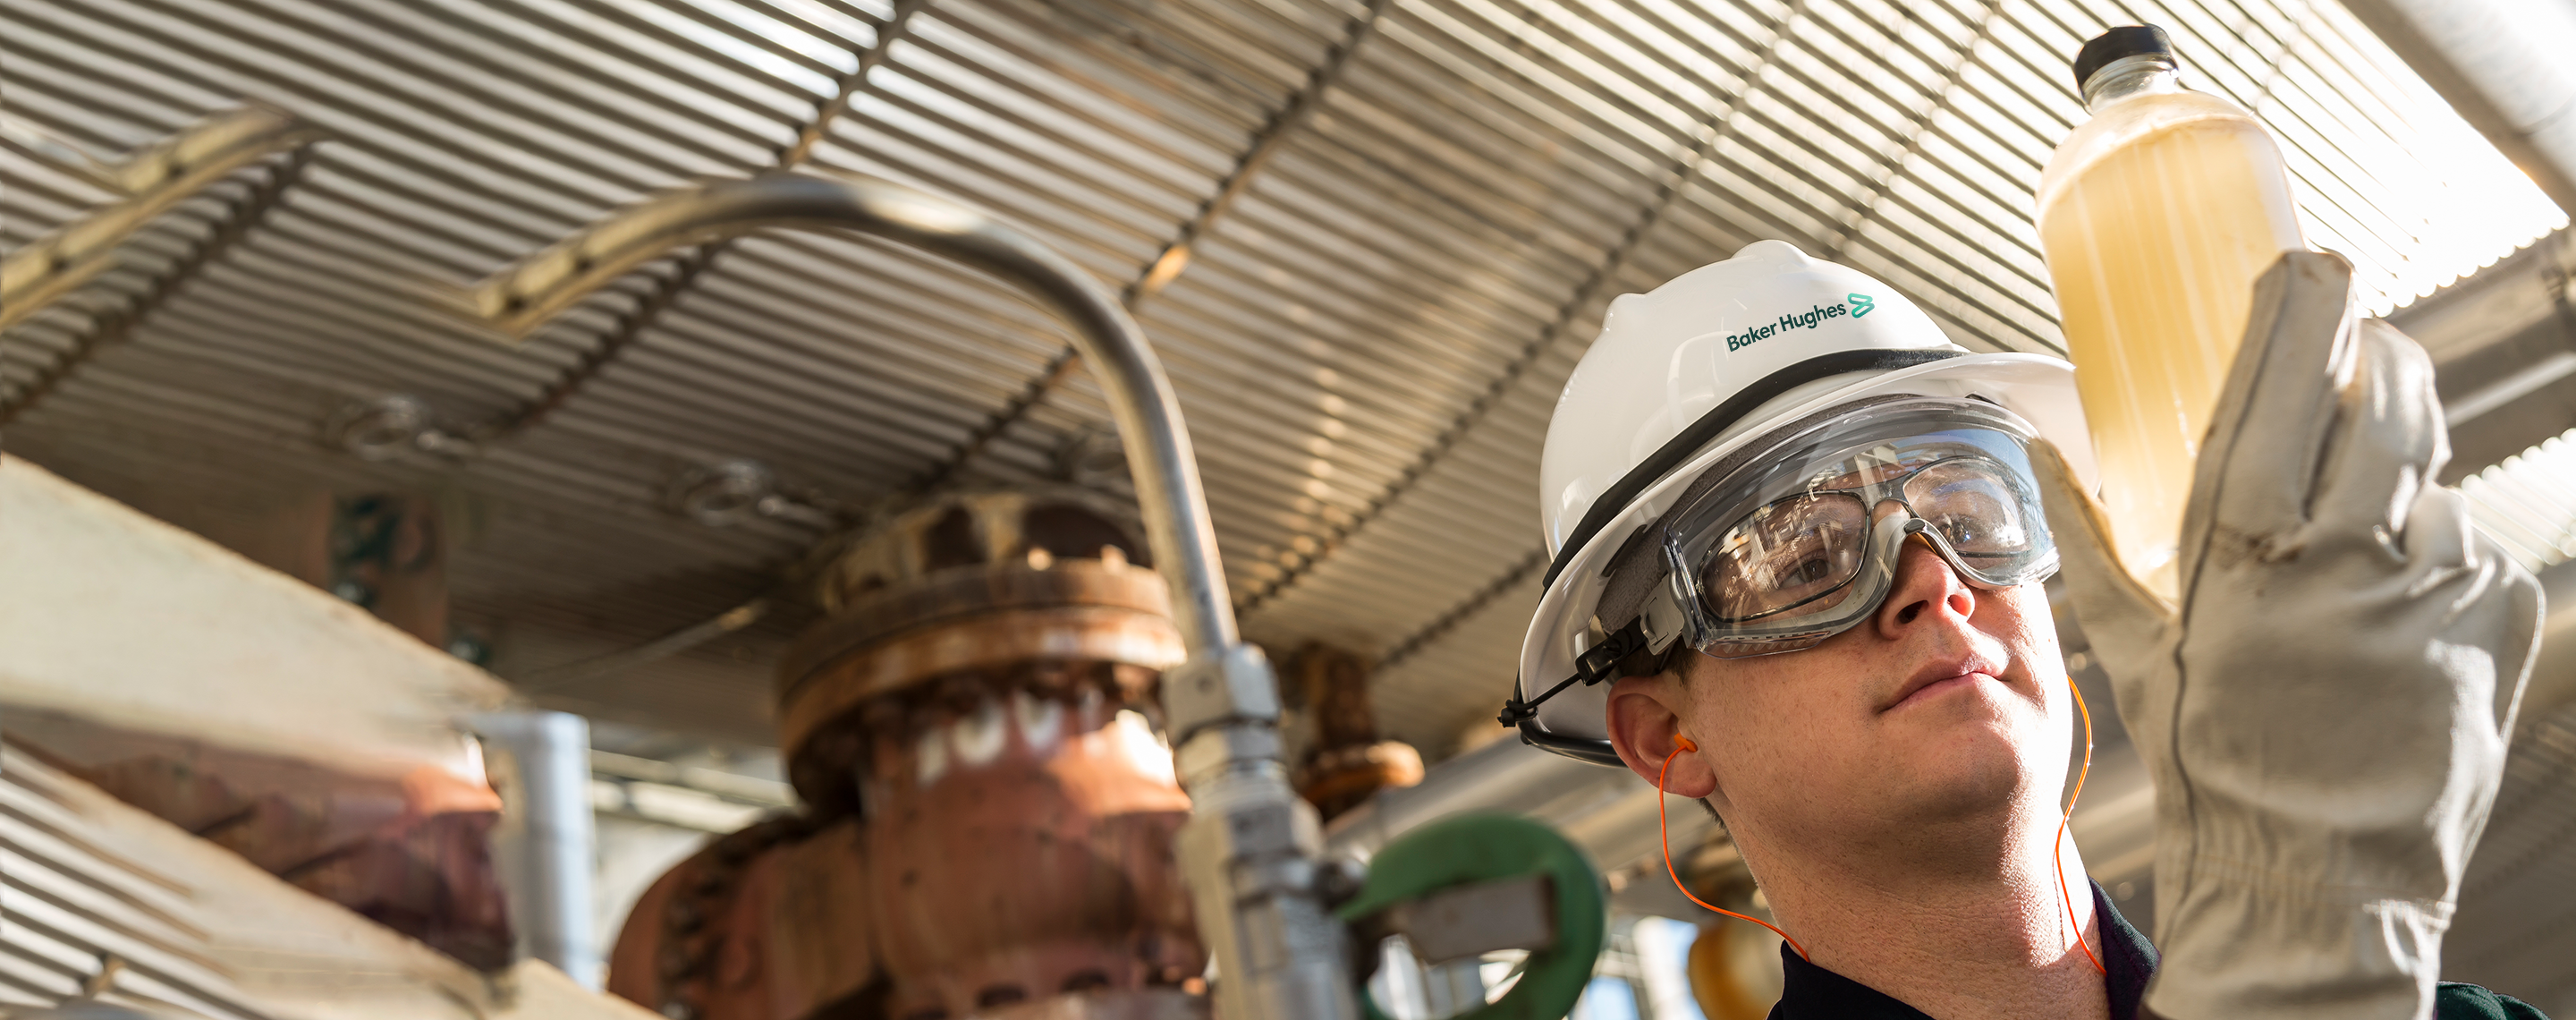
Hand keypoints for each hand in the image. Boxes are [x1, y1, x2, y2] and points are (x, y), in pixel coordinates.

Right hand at [2031, 251, 2540, 1019]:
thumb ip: (2093, 550)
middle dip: (2371, 348)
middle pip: (2376, 403)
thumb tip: (2043, 464)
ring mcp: (2429, 588)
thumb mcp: (2139, 655)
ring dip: (2405, 453)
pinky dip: (2435, 543)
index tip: (2303, 261)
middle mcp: (2342, 561)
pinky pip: (2467, 544)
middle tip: (2358, 327)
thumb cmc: (2216, 769)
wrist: (2316, 881)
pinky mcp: (2493, 621)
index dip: (2294, 314)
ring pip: (2429, 471)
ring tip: (2372, 469)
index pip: (2275, 395)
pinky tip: (2396, 585)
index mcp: (2243, 557)